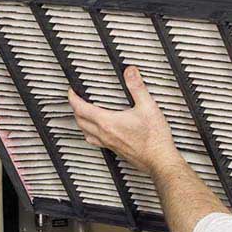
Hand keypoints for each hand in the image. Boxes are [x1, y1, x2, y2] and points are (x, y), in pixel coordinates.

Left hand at [68, 66, 182, 174]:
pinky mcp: (115, 150)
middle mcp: (105, 134)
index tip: (71, 91)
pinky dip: (90, 133)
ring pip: (85, 133)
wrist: (159, 160)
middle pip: (80, 121)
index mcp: (108, 122)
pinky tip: (98, 132)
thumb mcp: (148, 106)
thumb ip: (137, 87)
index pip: (81, 109)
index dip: (73, 98)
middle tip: (75, 99)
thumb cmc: (154, 138)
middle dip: (75, 108)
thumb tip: (130, 72)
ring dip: (81, 122)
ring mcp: (109, 143)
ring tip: (82, 114)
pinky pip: (95, 141)